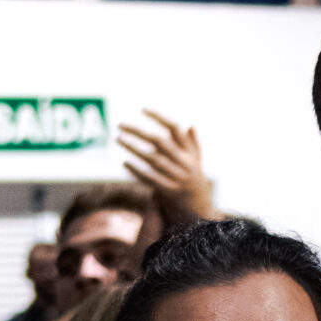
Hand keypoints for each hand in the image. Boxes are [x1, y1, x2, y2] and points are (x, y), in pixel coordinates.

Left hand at [116, 111, 214, 226]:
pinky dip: (137, 171)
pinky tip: (125, 163)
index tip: (142, 109)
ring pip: (153, 159)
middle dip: (139, 131)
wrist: (202, 211)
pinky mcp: (169, 192)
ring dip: (134, 148)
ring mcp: (177, 178)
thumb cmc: (196, 182)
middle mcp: (185, 163)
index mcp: (190, 153)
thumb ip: (194, 144)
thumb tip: (190, 125)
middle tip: (120, 125)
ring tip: (118, 139)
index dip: (159, 117)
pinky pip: (151, 179)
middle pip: (160, 142)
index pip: (175, 129)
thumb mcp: (198, 162)